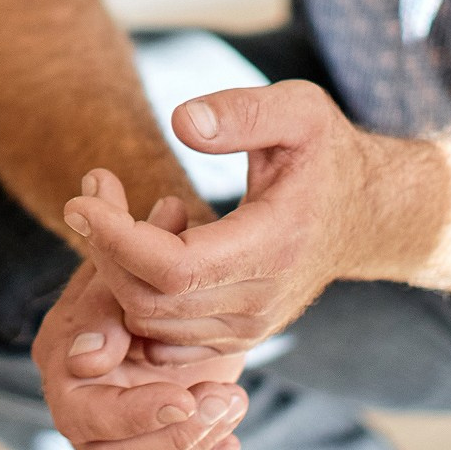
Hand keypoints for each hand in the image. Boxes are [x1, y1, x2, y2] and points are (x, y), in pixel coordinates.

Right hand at [34, 257, 250, 449]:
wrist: (184, 278)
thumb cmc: (149, 265)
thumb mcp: (125, 273)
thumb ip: (102, 310)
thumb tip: (87, 358)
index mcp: (59, 360)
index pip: (80, 414)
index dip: (133, 415)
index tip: (186, 397)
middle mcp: (79, 408)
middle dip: (172, 438)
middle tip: (224, 398)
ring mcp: (112, 438)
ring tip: (235, 400)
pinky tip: (231, 442)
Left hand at [65, 80, 384, 357]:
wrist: (368, 217)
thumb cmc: (328, 156)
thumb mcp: (300, 112)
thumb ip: (243, 112)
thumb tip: (181, 123)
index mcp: (272, 248)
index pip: (172, 267)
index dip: (115, 238)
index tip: (82, 199)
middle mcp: (259, 302)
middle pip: (148, 299)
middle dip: (103, 248)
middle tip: (88, 194)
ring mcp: (248, 328)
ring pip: (149, 321)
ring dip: (113, 270)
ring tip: (107, 211)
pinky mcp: (235, 337)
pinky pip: (161, 336)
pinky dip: (133, 297)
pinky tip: (133, 247)